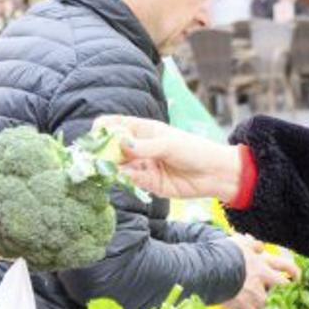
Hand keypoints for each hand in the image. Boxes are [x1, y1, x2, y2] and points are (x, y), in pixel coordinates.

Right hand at [94, 115, 242, 201]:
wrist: (214, 173)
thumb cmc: (194, 150)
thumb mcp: (169, 144)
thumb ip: (145, 147)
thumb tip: (121, 145)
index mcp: (143, 130)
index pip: (115, 125)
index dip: (102, 128)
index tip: (94, 135)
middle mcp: (139, 147)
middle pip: (112, 147)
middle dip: (102, 151)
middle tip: (94, 157)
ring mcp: (142, 165)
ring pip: (119, 166)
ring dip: (111, 167)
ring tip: (108, 167)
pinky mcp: (148, 183)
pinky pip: (131, 180)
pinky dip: (125, 179)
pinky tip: (124, 176)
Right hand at [223, 235, 298, 308]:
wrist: (209, 270)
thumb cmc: (226, 254)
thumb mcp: (241, 244)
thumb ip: (253, 245)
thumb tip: (260, 246)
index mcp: (264, 269)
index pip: (286, 270)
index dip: (295, 274)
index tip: (297, 279)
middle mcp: (261, 287)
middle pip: (277, 300)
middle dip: (281, 306)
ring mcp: (250, 301)